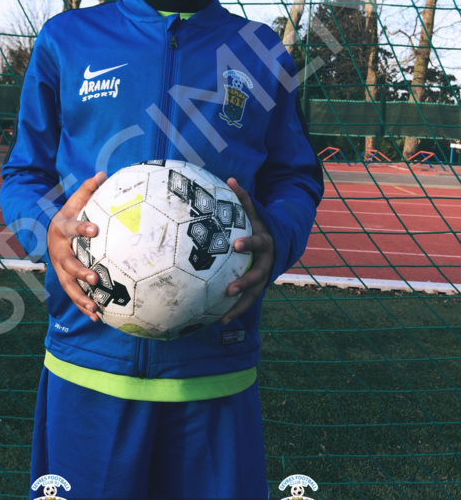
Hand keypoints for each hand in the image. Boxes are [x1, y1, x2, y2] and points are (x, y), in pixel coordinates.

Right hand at [47, 171, 105, 320]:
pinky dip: (84, 307)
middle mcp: (58, 250)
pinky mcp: (65, 280)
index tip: (94, 230)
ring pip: (67, 284)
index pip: (71, 228)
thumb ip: (88, 190)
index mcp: (62, 228)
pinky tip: (98, 317)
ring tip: (94, 306)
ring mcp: (59, 268)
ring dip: (80, 297)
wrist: (49, 232)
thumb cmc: (70, 215)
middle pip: (67, 263)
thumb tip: (103, 173)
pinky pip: (73, 296)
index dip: (81, 229)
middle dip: (79, 271)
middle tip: (93, 278)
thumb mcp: (75, 202)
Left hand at [221, 178, 274, 324]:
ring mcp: (263, 277)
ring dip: (239, 304)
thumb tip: (229, 178)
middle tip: (229, 289)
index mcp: (265, 242)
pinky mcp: (258, 288)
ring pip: (253, 294)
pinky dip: (235, 311)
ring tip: (224, 314)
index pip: (256, 242)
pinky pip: (247, 302)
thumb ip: (243, 198)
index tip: (235, 245)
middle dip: (244, 282)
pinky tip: (218, 320)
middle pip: (257, 274)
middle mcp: (266, 262)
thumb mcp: (254, 213)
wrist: (281, 244)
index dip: (247, 243)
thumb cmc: (260, 226)